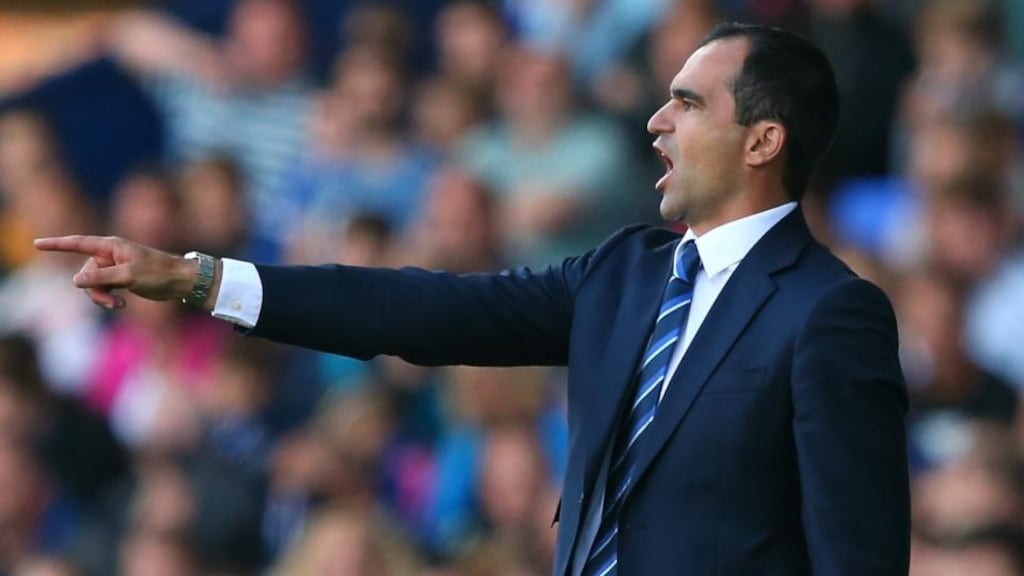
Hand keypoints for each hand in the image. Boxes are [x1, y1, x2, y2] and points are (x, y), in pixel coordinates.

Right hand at [33, 235, 204, 309]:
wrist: (181, 281)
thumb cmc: (158, 273)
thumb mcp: (128, 276)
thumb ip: (101, 278)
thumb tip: (75, 281)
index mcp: (111, 247)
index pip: (78, 243)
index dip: (57, 245)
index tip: (37, 244)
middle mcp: (110, 255)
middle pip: (85, 273)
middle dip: (93, 290)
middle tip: (111, 302)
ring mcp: (115, 267)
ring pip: (92, 284)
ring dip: (101, 297)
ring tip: (119, 305)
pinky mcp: (121, 279)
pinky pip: (103, 290)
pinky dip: (108, 299)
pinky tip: (121, 304)